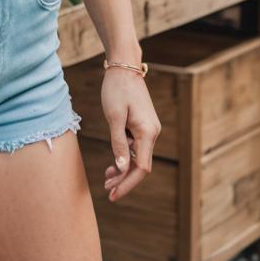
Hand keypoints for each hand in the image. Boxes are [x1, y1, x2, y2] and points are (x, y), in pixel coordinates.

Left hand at [101, 68, 160, 200]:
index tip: (113, 194)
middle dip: (124, 180)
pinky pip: (136, 146)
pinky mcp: (143, 124)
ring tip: (107, 178)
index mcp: (147, 132)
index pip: (141, 168)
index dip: (127, 183)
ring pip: (138, 156)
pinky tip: (114, 162)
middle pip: (141, 165)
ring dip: (124, 169)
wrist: (124, 66)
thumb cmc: (116, 89)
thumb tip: (122, 168)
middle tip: (107, 190)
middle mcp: (153, 132)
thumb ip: (118, 143)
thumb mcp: (114, 116)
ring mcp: (149, 128)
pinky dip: (126, 155)